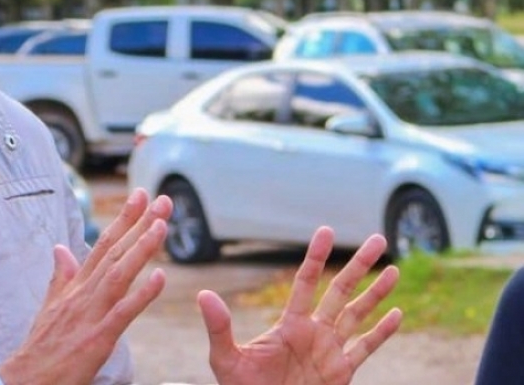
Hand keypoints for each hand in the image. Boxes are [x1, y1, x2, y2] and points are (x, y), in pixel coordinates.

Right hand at [0, 187, 172, 384]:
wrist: (26, 379)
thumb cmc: (41, 347)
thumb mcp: (50, 306)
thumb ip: (60, 276)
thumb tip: (60, 248)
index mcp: (76, 286)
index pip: (103, 245)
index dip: (123, 220)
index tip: (141, 196)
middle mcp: (84, 294)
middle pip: (115, 252)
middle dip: (139, 224)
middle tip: (162, 200)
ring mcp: (90, 314)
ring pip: (120, 274)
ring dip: (142, 249)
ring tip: (162, 226)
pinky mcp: (97, 338)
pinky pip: (122, 312)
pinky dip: (141, 294)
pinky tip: (160, 277)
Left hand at [199, 226, 401, 384]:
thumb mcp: (225, 358)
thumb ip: (219, 327)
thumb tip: (203, 294)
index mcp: (289, 324)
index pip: (306, 282)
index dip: (316, 257)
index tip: (325, 230)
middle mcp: (313, 332)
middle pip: (340, 291)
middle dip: (358, 265)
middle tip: (377, 239)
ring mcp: (330, 352)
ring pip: (358, 315)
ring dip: (376, 293)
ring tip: (394, 269)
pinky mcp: (341, 374)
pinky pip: (365, 349)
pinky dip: (382, 332)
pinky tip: (397, 314)